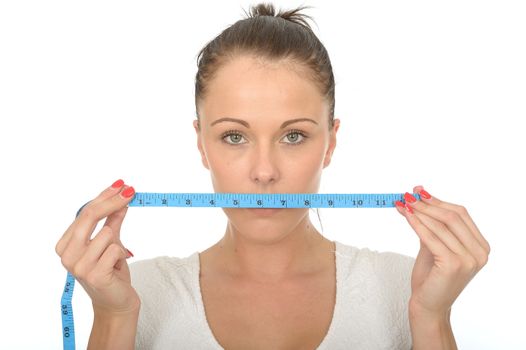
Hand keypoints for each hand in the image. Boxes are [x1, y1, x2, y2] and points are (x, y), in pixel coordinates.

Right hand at [55, 179, 139, 313]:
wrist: (116, 303)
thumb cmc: (111, 272)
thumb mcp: (111, 242)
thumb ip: (112, 221)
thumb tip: (121, 199)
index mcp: (66, 245)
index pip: (85, 213)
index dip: (104, 197)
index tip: (121, 185)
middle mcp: (67, 255)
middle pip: (89, 217)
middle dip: (112, 201)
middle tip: (130, 191)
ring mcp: (79, 266)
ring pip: (107, 233)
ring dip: (118, 243)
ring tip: (115, 259)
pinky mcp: (94, 275)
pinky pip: (115, 249)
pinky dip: (121, 255)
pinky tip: (116, 267)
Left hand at [394, 185, 490, 318]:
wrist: (428, 305)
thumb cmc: (431, 277)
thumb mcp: (434, 246)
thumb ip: (432, 225)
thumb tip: (419, 195)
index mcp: (480, 246)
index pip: (460, 214)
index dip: (438, 200)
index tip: (419, 191)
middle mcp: (480, 253)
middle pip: (452, 217)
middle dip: (427, 204)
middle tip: (408, 195)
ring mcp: (468, 259)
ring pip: (441, 225)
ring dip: (419, 211)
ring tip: (403, 203)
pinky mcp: (453, 264)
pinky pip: (431, 237)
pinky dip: (417, 224)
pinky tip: (407, 215)